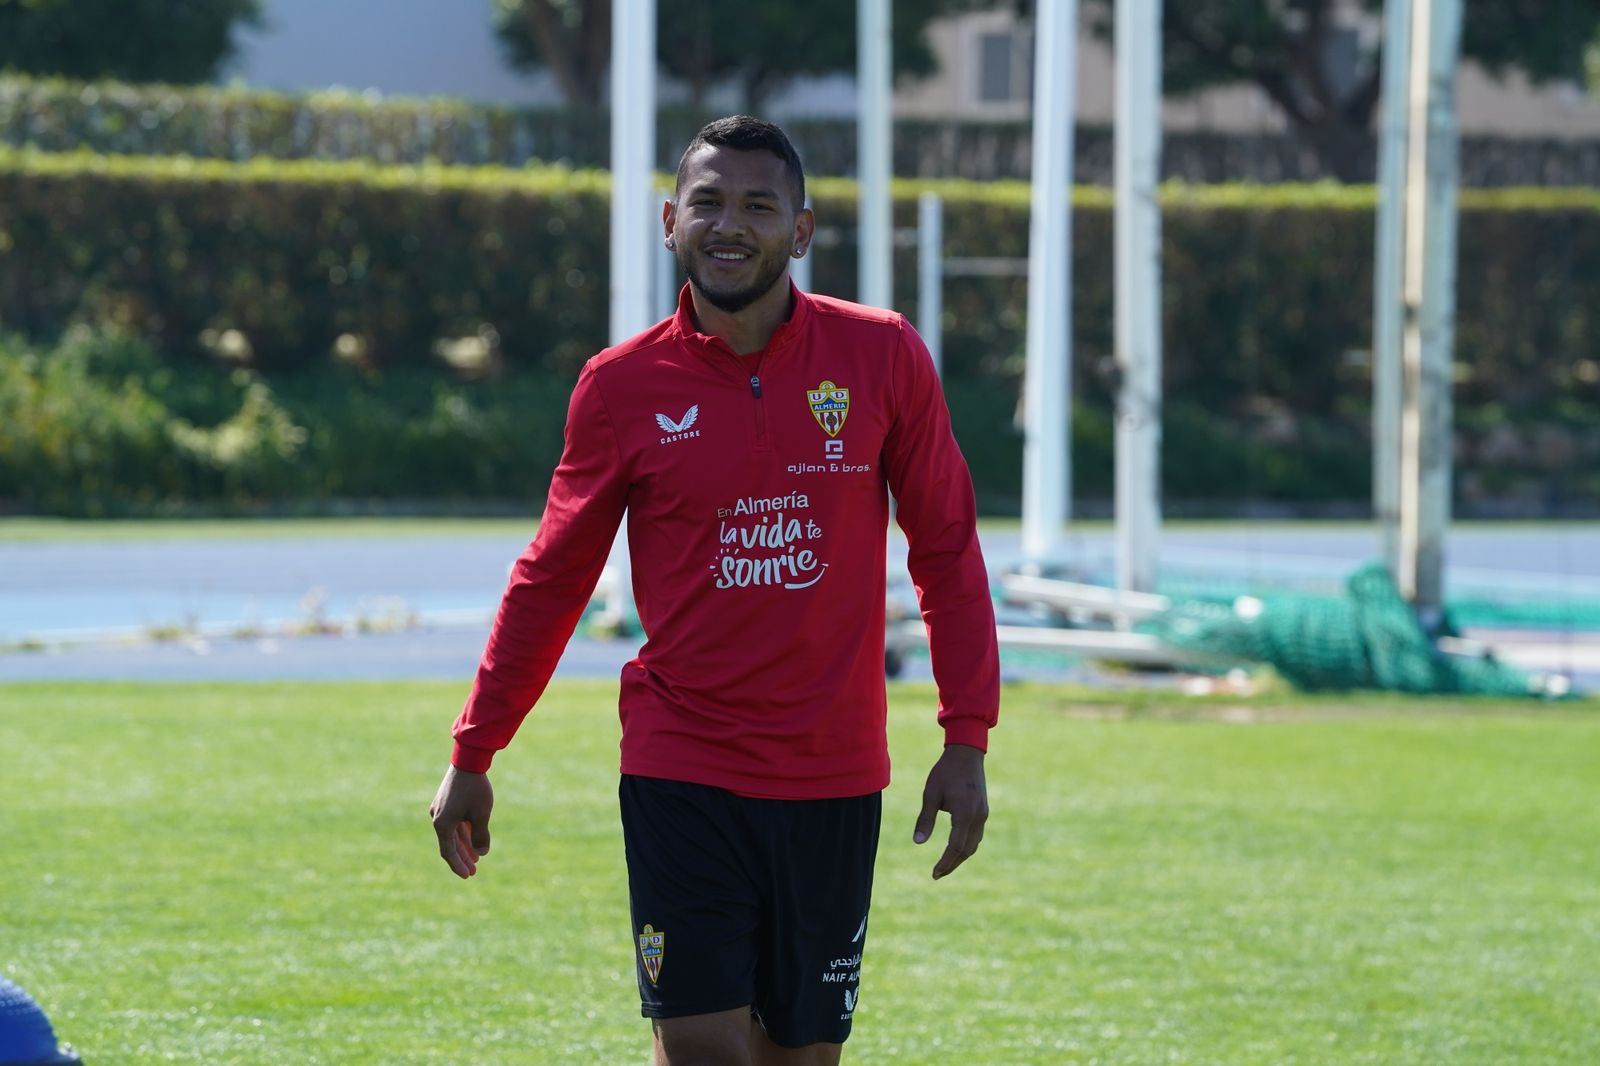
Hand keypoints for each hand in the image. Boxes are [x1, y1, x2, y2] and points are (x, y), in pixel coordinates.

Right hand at [430, 765, 493, 878]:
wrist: (468, 760)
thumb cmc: (475, 789)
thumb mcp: (481, 815)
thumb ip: (480, 836)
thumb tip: (481, 853)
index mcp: (442, 824)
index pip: (448, 852)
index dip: (458, 865)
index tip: (468, 876)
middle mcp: (437, 818)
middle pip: (450, 844)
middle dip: (462, 858)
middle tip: (474, 871)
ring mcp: (441, 809)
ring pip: (453, 833)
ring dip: (464, 845)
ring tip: (477, 857)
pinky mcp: (446, 802)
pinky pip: (454, 823)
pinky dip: (463, 832)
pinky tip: (474, 839)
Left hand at [912, 744, 987, 879]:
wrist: (966, 753)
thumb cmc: (945, 772)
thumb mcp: (931, 794)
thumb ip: (925, 819)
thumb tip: (917, 842)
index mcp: (965, 813)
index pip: (955, 847)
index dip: (945, 862)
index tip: (934, 873)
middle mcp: (977, 817)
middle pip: (966, 850)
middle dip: (952, 864)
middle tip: (936, 875)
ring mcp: (983, 814)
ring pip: (973, 844)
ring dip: (960, 857)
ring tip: (945, 866)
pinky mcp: (983, 811)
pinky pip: (976, 836)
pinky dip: (966, 846)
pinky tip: (955, 849)